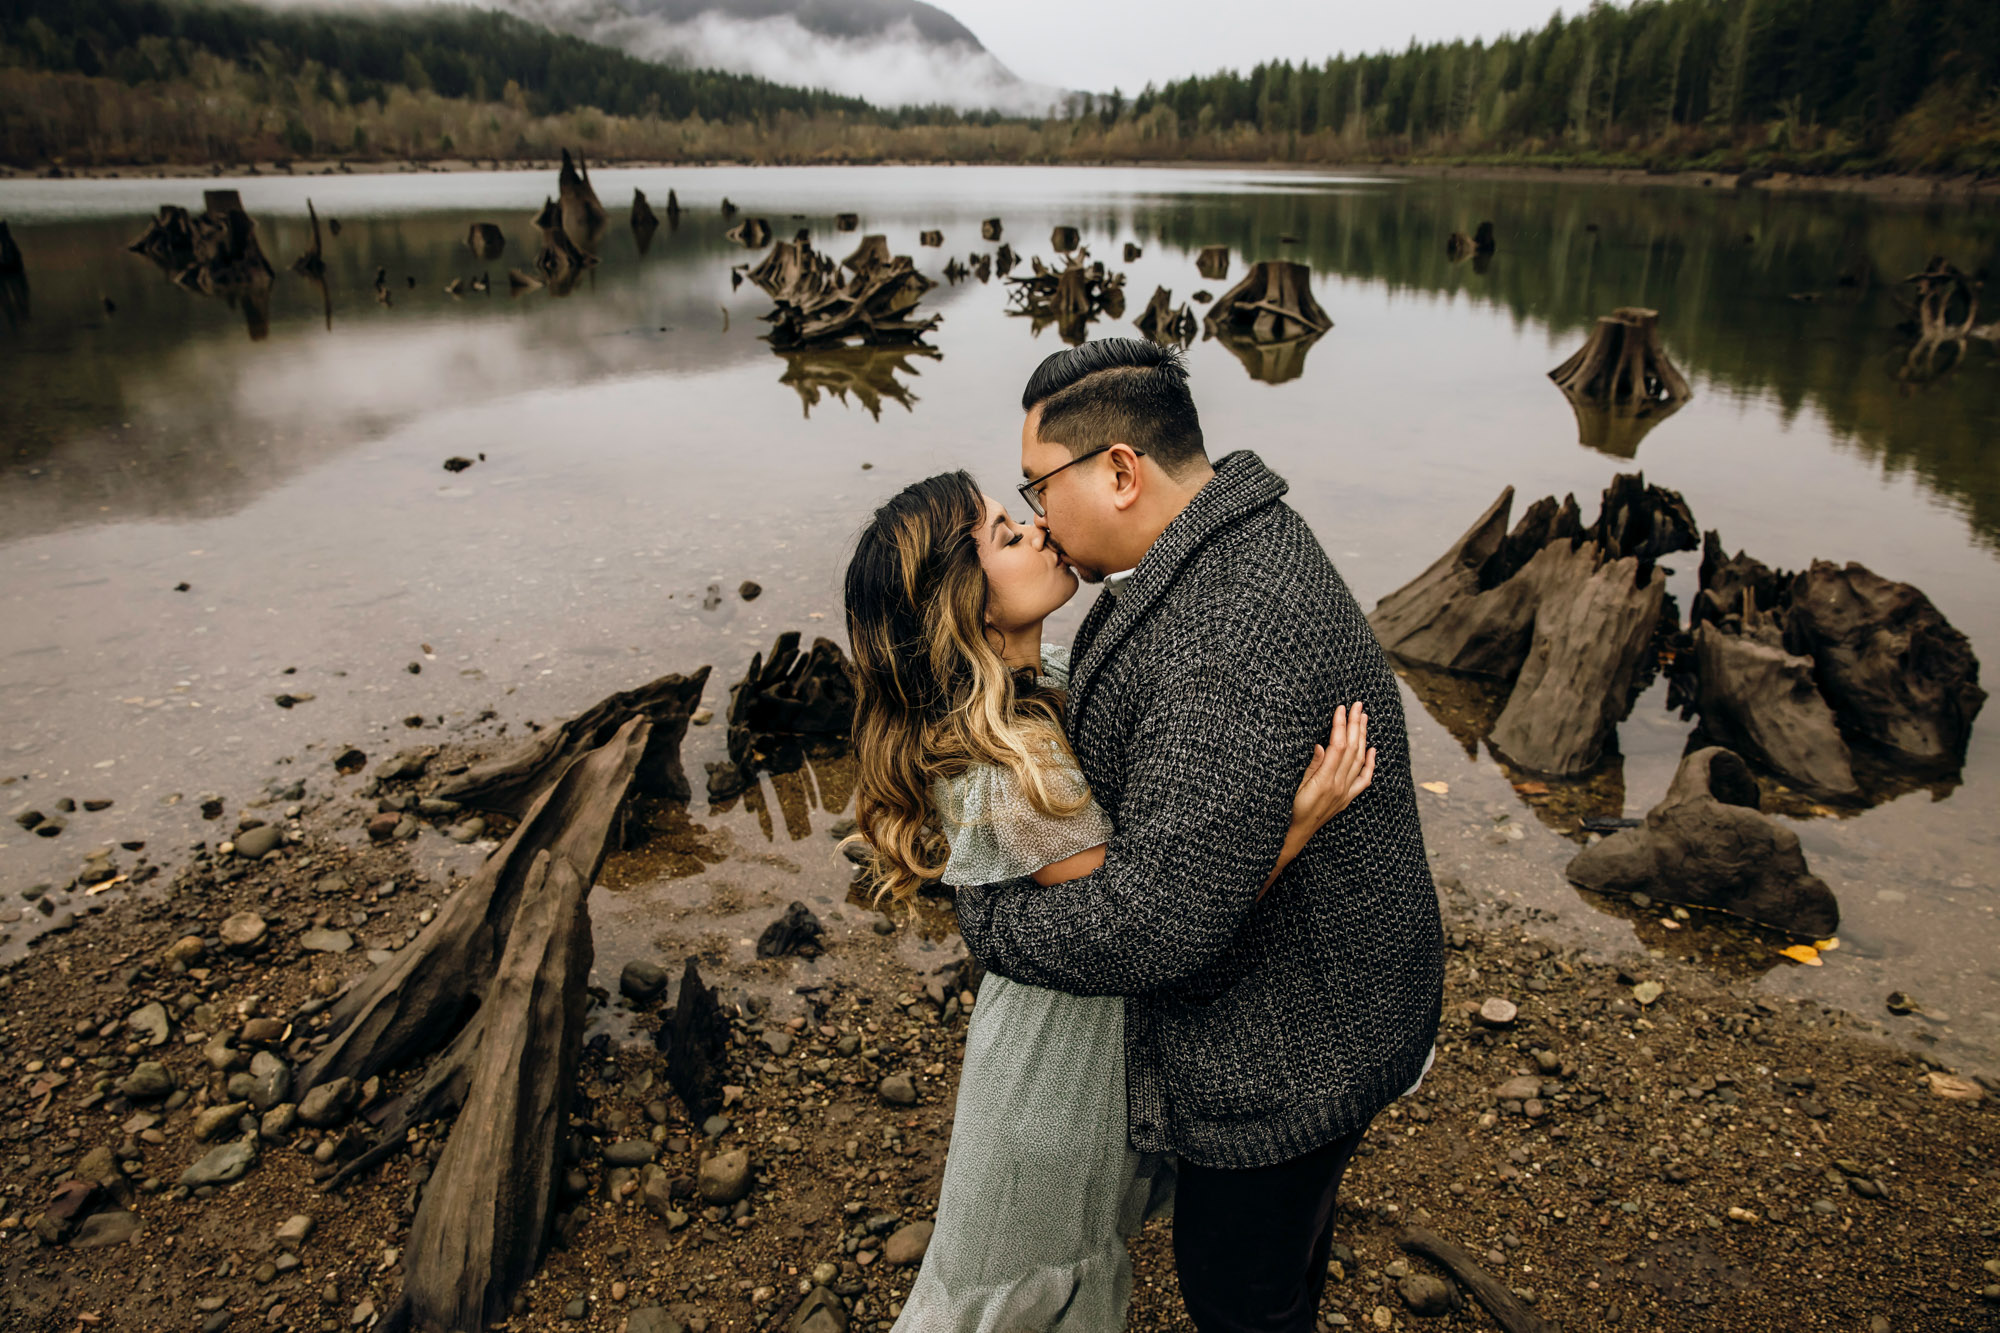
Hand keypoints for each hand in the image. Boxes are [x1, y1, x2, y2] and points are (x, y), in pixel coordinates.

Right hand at [1288, 703, 1375, 837]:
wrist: (1297, 834)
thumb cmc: (1291, 809)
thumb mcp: (1297, 786)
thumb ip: (1312, 766)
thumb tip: (1322, 745)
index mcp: (1325, 780)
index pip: (1337, 746)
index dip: (1340, 725)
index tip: (1340, 708)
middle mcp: (1339, 785)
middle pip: (1352, 749)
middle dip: (1355, 725)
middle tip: (1358, 705)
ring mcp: (1346, 792)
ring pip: (1359, 759)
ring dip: (1362, 737)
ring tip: (1364, 718)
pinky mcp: (1348, 798)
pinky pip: (1364, 779)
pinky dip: (1370, 763)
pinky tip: (1372, 749)